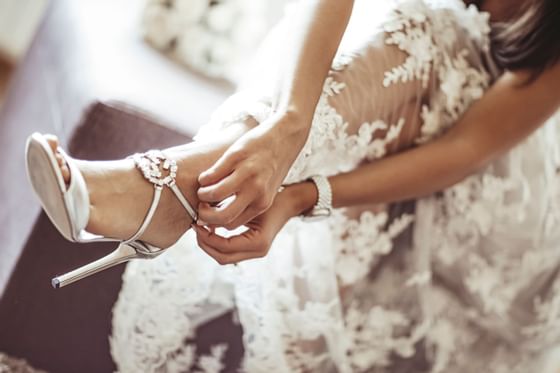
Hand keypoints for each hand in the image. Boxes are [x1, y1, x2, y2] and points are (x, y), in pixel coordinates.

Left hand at [193, 183, 315, 263]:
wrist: (288, 202)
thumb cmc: (272, 199)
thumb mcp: (251, 203)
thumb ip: (230, 212)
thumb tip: (204, 217)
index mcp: (259, 243)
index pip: (225, 247)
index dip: (207, 237)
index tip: (197, 221)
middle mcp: (257, 252)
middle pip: (222, 258)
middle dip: (205, 243)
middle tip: (195, 225)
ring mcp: (255, 253)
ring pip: (224, 257)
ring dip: (209, 244)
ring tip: (200, 226)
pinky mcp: (251, 249)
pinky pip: (229, 252)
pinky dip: (217, 242)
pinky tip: (210, 227)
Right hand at [197, 111, 309, 228]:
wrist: (286, 137)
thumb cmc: (272, 166)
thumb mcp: (266, 190)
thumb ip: (248, 202)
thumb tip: (220, 216)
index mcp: (262, 203)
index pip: (231, 224)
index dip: (214, 223)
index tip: (208, 215)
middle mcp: (256, 190)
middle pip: (223, 216)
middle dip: (205, 215)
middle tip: (200, 206)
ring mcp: (246, 173)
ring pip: (215, 194)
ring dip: (203, 194)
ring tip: (202, 190)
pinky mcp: (237, 156)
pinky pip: (213, 174)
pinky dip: (204, 178)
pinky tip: (205, 176)